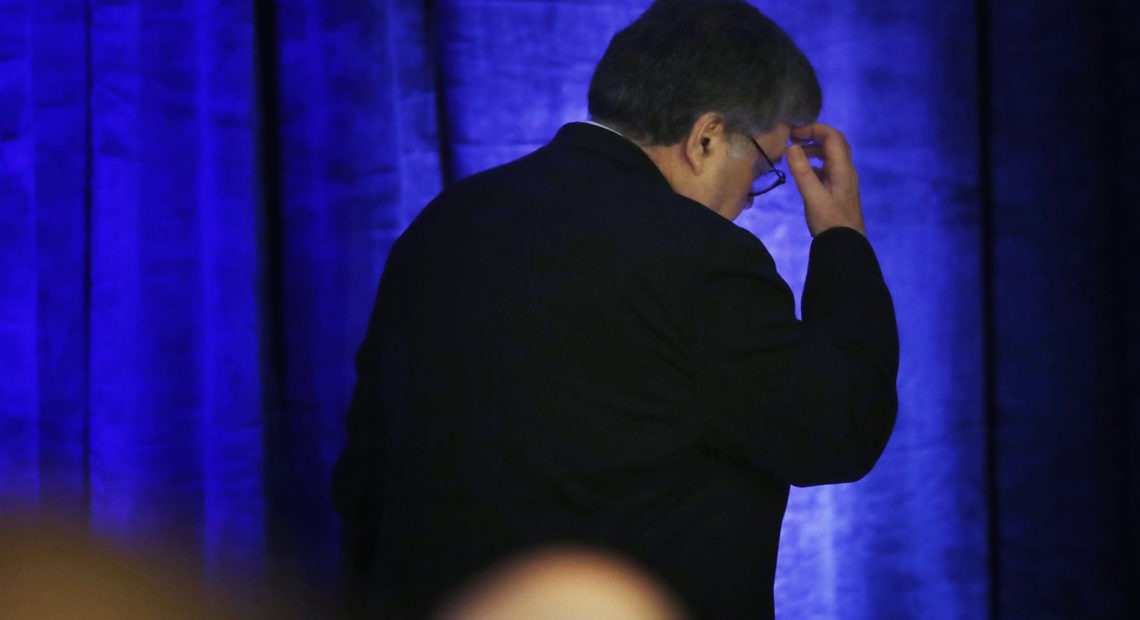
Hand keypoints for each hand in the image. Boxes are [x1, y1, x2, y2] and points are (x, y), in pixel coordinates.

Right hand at [785, 123, 864, 237]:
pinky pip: (828, 168)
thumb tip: (791, 146)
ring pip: (831, 156)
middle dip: (814, 135)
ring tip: (794, 154)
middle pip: (834, 143)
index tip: (794, 132)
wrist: (845, 245)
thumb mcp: (813, 196)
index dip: (814, 129)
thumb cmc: (829, 220)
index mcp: (842, 168)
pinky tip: (803, 172)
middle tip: (793, 138)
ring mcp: (843, 180)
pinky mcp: (838, 190)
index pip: (832, 136)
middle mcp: (845, 170)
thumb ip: (802, 171)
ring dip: (814, 149)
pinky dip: (815, 163)